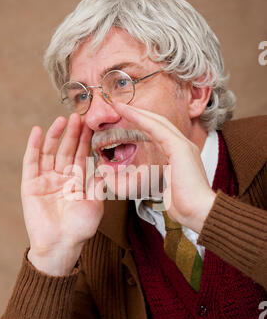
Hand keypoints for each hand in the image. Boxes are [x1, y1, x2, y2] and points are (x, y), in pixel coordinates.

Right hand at [21, 114, 103, 274]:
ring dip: (55, 135)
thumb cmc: (80, 229)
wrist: (61, 245)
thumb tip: (107, 164)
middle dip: (73, 134)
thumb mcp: (96, 204)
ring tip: (61, 120)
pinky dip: (34, 146)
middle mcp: (61, 177)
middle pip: (67, 149)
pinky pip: (31, 161)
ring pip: (50, 152)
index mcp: (77, 181)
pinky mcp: (31, 184)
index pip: (81, 155)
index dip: (86, 140)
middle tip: (79, 116)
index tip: (92, 124)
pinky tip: (38, 131)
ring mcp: (45, 179)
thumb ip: (99, 183)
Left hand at [112, 102, 215, 233]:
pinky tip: (128, 113)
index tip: (125, 118)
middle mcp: (183, 146)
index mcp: (180, 155)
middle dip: (139, 113)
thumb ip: (147, 181)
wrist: (199, 212)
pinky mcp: (180, 148)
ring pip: (157, 122)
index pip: (159, 133)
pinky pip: (158, 130)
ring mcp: (183, 145)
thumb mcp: (161, 189)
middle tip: (119, 106)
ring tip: (119, 106)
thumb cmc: (182, 206)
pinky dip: (141, 119)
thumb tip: (129, 180)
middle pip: (158, 123)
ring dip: (137, 112)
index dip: (142, 123)